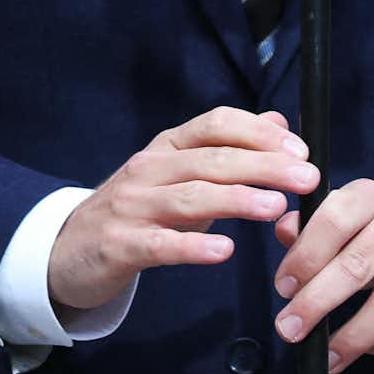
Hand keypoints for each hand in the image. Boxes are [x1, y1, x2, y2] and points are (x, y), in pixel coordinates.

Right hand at [48, 108, 319, 314]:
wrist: (66, 250)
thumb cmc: (136, 211)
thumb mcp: (178, 173)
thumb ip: (228, 150)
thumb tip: (282, 123)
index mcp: (167, 148)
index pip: (215, 124)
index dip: (259, 134)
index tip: (301, 152)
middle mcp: (148, 168)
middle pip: (211, 160)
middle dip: (264, 166)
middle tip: (308, 179)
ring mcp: (131, 206)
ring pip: (190, 197)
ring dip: (236, 200)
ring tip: (276, 208)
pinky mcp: (119, 245)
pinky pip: (160, 244)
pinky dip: (192, 245)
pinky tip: (223, 250)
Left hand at [271, 181, 373, 370]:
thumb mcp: (347, 214)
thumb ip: (312, 225)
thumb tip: (284, 232)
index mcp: (369, 196)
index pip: (333, 221)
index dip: (305, 258)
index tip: (284, 289)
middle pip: (358, 266)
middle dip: (317, 303)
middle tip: (290, 330)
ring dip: (354, 336)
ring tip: (328, 357)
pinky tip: (367, 348)